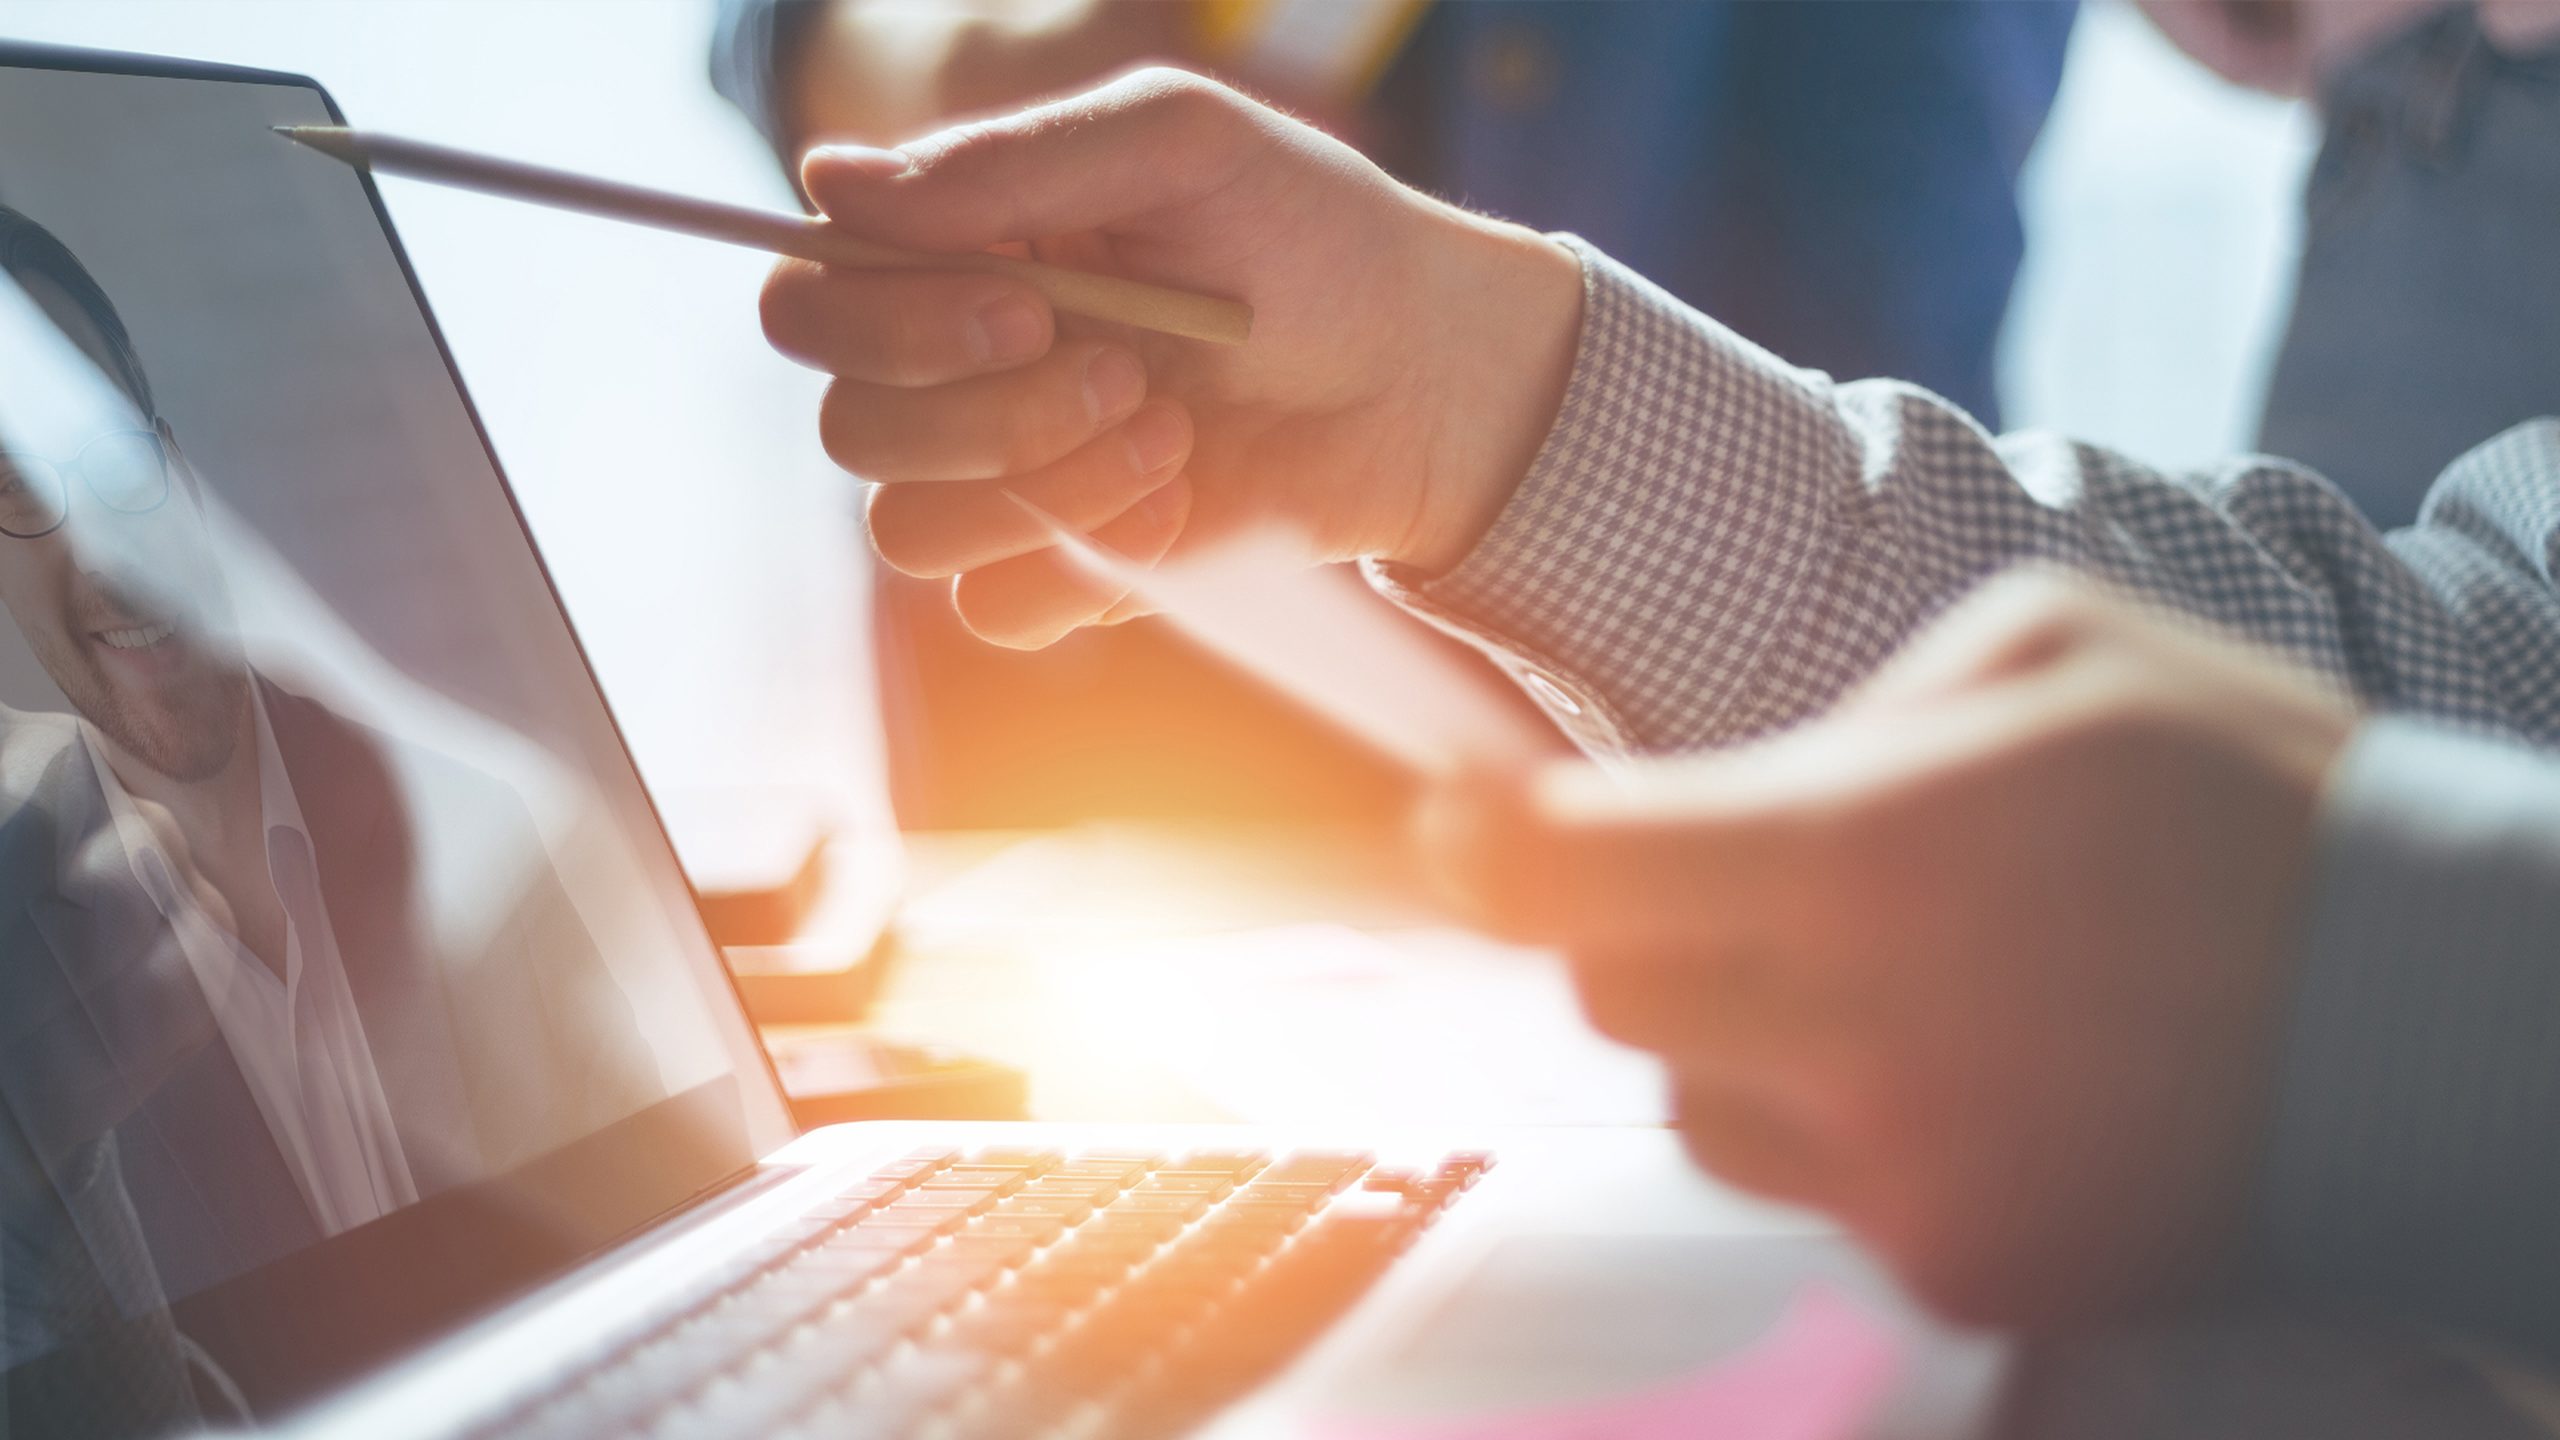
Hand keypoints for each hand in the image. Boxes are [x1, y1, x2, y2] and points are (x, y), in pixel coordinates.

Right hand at [760, 68, 1583, 646]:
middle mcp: (959, 371)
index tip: (1026, 301)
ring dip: (1043, 483)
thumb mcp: (1174, 147)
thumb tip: (827, 184)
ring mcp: (1008, 481)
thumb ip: (1005, 166)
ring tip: (1171, 432)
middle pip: (849, 428)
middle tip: (1125, 367)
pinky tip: (1180, 503)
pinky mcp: (1069, 571)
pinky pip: (993, 607)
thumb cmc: (1311, 234)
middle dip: (983, 409)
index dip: (882, 319)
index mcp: (959, 254)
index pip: (811, 300)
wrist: (1425, 372)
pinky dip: (1086, 560)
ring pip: (906, 533)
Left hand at [1424, 572, 2358, 1327]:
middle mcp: (1857, 1038)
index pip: (1564, 879)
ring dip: (1742, 1036)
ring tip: (1900, 978)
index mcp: (1858, 858)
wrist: (2436, 1015)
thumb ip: (1833, 716)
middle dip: (1637, 932)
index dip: (1481, 848)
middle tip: (1739, 881)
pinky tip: (1980, 1068)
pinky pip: (1818, 1191)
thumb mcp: (2039, 654)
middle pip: (1610, 1005)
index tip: (1461, 820)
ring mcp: (1906, 1177)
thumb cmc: (2239, 796)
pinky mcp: (1960, 1269)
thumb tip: (1686, 789)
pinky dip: (1851, 1125)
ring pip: (1699, 1108)